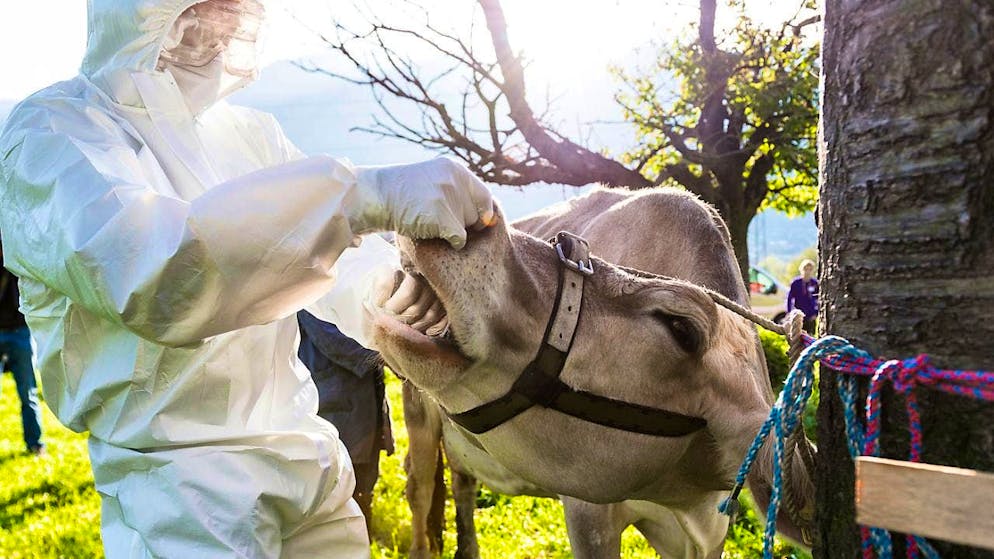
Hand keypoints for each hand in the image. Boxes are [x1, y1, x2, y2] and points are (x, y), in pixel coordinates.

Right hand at [350, 157, 494, 248]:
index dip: (483, 212)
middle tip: (439, 221)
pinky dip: (451, 243)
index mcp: (455, 169)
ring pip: (469, 227)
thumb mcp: (433, 179)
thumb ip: (458, 190)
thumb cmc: (403, 193)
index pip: (484, 195)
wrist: (376, 196)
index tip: (476, 223)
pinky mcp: (442, 217)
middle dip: (464, 221)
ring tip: (432, 224)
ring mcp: (449, 197)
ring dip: (455, 231)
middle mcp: (455, 180)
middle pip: (477, 213)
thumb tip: (490, 218)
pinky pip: (460, 239)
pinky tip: (434, 236)